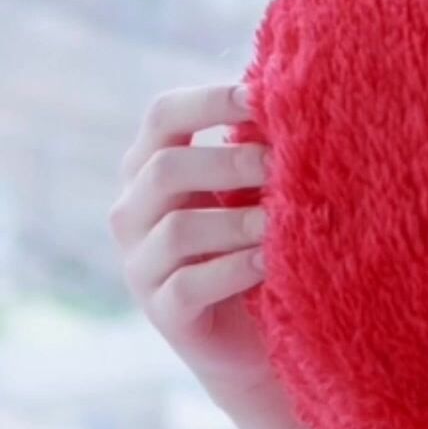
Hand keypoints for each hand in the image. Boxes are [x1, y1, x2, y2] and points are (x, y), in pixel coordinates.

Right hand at [109, 82, 273, 407]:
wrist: (252, 332)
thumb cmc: (253, 238)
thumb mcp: (249, 187)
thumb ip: (254, 147)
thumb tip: (294, 96)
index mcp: (151, 166)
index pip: (163, 115)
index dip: (210, 100)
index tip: (262, 99)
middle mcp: (133, 211)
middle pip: (165, 168)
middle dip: (229, 162)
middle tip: (279, 166)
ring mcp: (141, 264)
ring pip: (178, 229)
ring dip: (236, 221)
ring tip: (279, 220)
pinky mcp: (162, 311)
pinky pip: (187, 286)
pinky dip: (233, 270)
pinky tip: (267, 262)